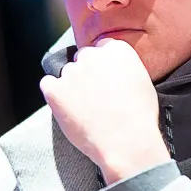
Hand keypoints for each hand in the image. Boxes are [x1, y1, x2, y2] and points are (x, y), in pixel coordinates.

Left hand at [39, 38, 167, 184]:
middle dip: (87, 73)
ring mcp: (71, 72)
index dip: (103, 66)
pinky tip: (65, 107)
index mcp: (115, 49)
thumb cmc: (139, 117)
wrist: (126, 141)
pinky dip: (54, 94)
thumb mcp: (142, 82)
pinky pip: (48, 84)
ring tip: (85, 109)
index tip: (105, 79)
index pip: (102, 48)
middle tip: (95, 96)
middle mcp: (91, 55)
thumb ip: (124, 68)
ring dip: (72, 86)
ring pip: (66, 73)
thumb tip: (115, 71)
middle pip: (83, 58)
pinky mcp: (54, 90)